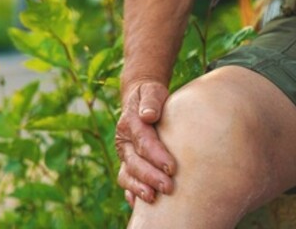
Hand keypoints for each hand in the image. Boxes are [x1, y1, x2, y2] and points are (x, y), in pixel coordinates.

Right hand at [115, 79, 177, 204]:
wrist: (140, 101)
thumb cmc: (151, 97)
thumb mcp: (151, 91)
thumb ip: (151, 100)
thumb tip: (148, 115)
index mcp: (129, 123)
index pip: (143, 141)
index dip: (156, 155)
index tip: (172, 167)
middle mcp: (124, 142)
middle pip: (134, 162)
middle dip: (150, 176)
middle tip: (168, 187)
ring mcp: (124, 155)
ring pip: (127, 174)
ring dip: (138, 188)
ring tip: (153, 198)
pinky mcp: (128, 164)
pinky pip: (126, 181)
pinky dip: (131, 193)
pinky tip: (140, 204)